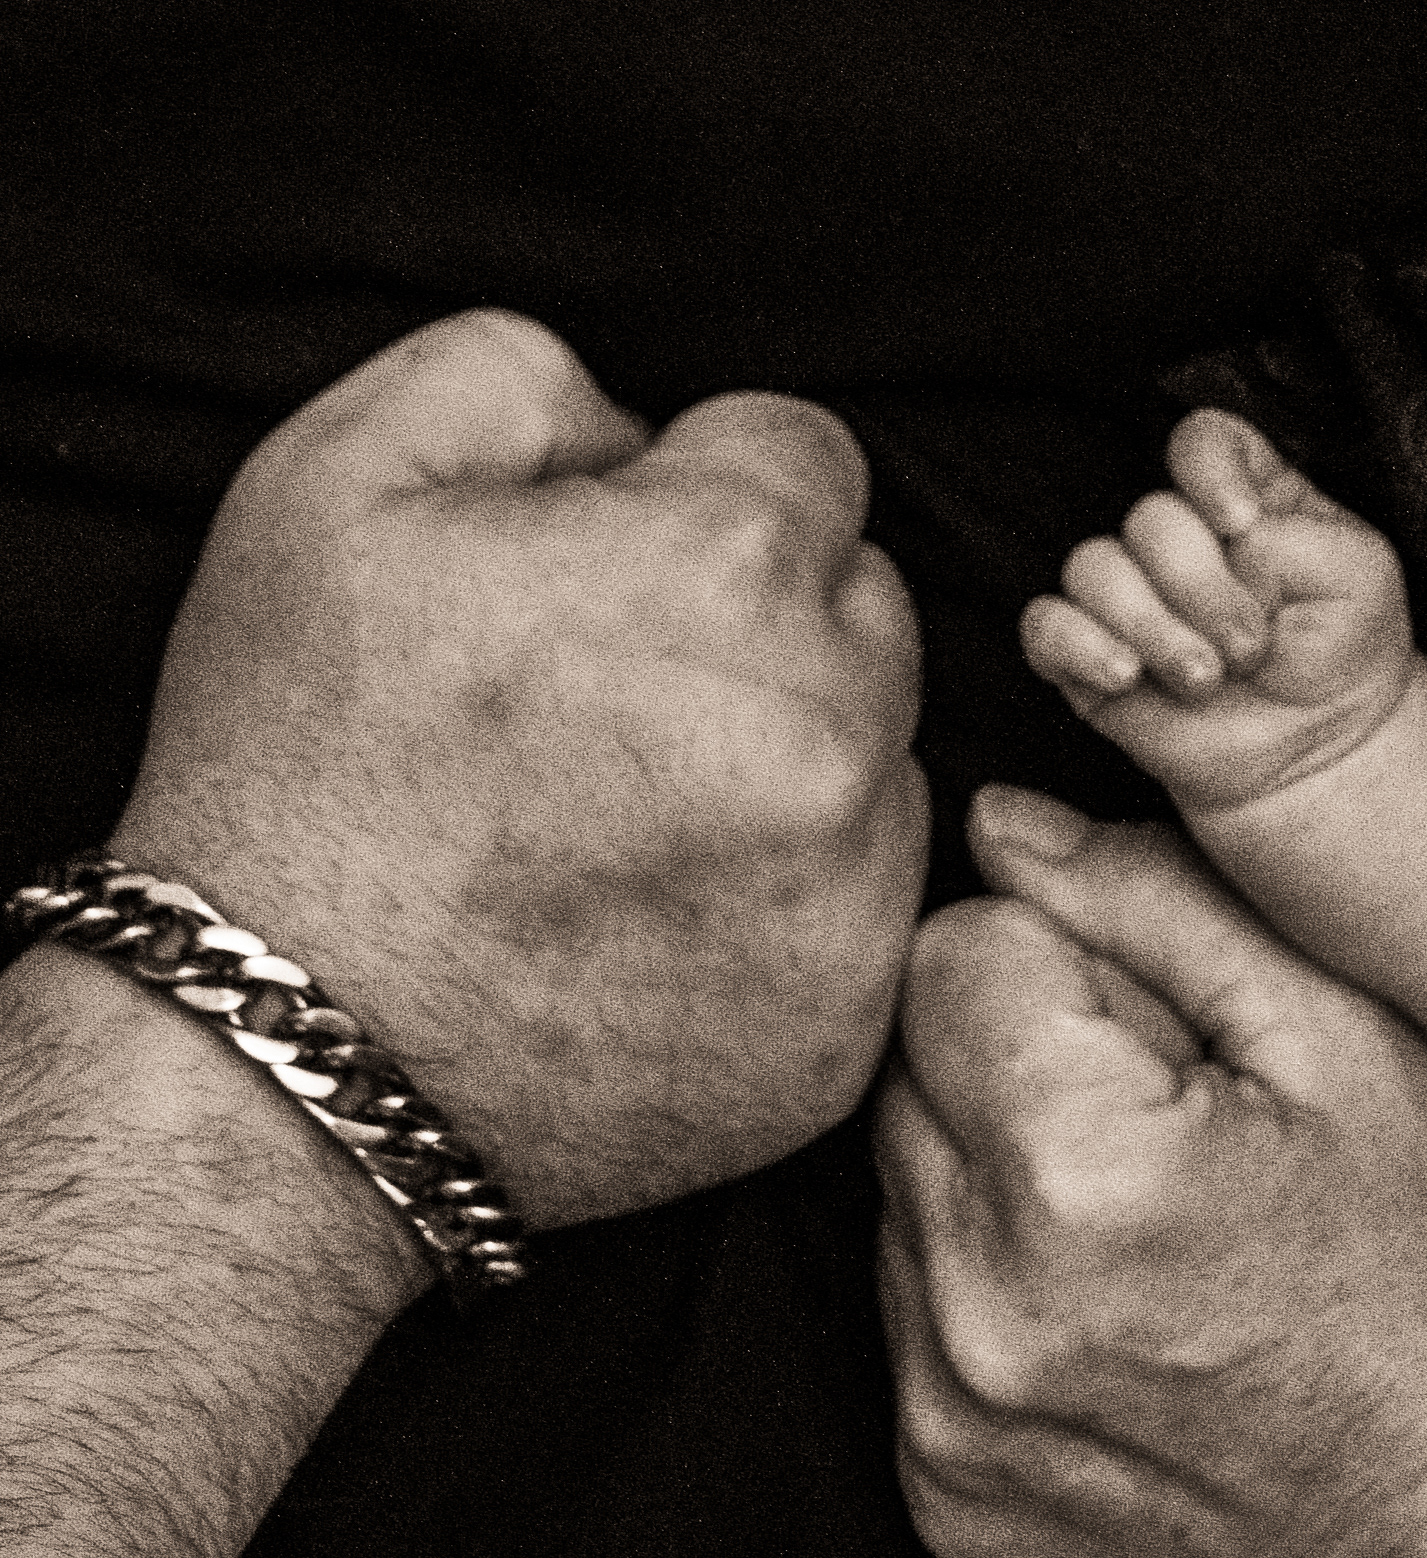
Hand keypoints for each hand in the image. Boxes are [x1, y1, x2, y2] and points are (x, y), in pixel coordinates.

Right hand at [112, 309, 928, 1227]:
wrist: (292, 1059)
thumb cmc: (299, 766)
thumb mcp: (341, 478)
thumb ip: (528, 377)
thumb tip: (646, 426)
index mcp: (725, 567)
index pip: (806, 455)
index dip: (700, 493)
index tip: (618, 567)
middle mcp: (829, 733)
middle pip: (865, 607)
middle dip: (765, 621)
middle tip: (615, 703)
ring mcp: (852, 895)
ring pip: (882, 755)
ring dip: (793, 758)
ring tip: (629, 819)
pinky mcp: (850, 1019)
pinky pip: (868, 898)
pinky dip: (795, 893)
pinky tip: (663, 917)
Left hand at [876, 786, 1426, 1557]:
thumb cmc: (1413, 1271)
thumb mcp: (1332, 1040)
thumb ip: (1147, 901)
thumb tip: (996, 823)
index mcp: (1073, 1169)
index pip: (947, 953)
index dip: (1049, 960)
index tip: (1143, 1029)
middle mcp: (976, 1298)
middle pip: (907, 1063)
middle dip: (1011, 1059)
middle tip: (1147, 1125)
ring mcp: (942, 1401)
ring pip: (897, 1176)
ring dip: (988, 1168)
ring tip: (1126, 1221)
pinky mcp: (930, 1471)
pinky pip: (902, 1299)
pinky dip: (976, 1276)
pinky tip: (1093, 1306)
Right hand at [1020, 409, 1411, 807]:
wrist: (1309, 751)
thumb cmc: (1338, 653)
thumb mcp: (1360, 578)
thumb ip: (1300, 539)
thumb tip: (1228, 541)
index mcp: (1240, 497)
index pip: (1201, 443)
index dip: (1208, 472)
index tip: (1242, 525)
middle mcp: (1174, 537)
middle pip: (1148, 517)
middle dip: (1201, 588)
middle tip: (1249, 649)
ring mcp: (1125, 594)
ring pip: (1093, 569)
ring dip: (1152, 627)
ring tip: (1203, 679)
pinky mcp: (1084, 654)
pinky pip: (1045, 626)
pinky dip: (1080, 646)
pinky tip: (1127, 676)